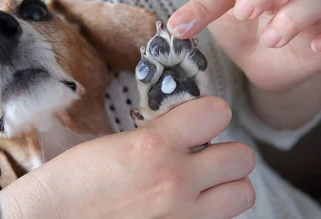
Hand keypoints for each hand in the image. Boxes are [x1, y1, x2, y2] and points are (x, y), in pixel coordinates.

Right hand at [0, 97, 254, 218]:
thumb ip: (161, 135)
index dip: (211, 114)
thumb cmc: (76, 180)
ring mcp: (184, 216)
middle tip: (205, 157)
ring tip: (204, 186)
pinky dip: (212, 212)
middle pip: (242, 157)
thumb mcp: (120, 143)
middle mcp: (177, 181)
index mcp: (155, 145)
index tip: (203, 120)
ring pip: (244, 193)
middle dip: (226, 154)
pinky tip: (190, 208)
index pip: (217, 112)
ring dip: (228, 186)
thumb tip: (191, 132)